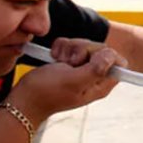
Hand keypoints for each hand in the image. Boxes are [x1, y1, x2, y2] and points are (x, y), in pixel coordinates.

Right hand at [8, 46, 127, 121]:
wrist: (24, 97)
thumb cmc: (47, 92)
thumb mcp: (74, 81)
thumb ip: (96, 69)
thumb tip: (112, 56)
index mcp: (101, 85)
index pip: (119, 61)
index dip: (105, 54)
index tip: (88, 59)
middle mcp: (94, 77)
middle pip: (101, 50)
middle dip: (83, 50)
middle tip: (70, 63)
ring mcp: (81, 70)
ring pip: (85, 45)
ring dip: (69, 49)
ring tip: (59, 62)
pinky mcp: (69, 63)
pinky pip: (71, 46)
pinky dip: (60, 48)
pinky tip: (54, 58)